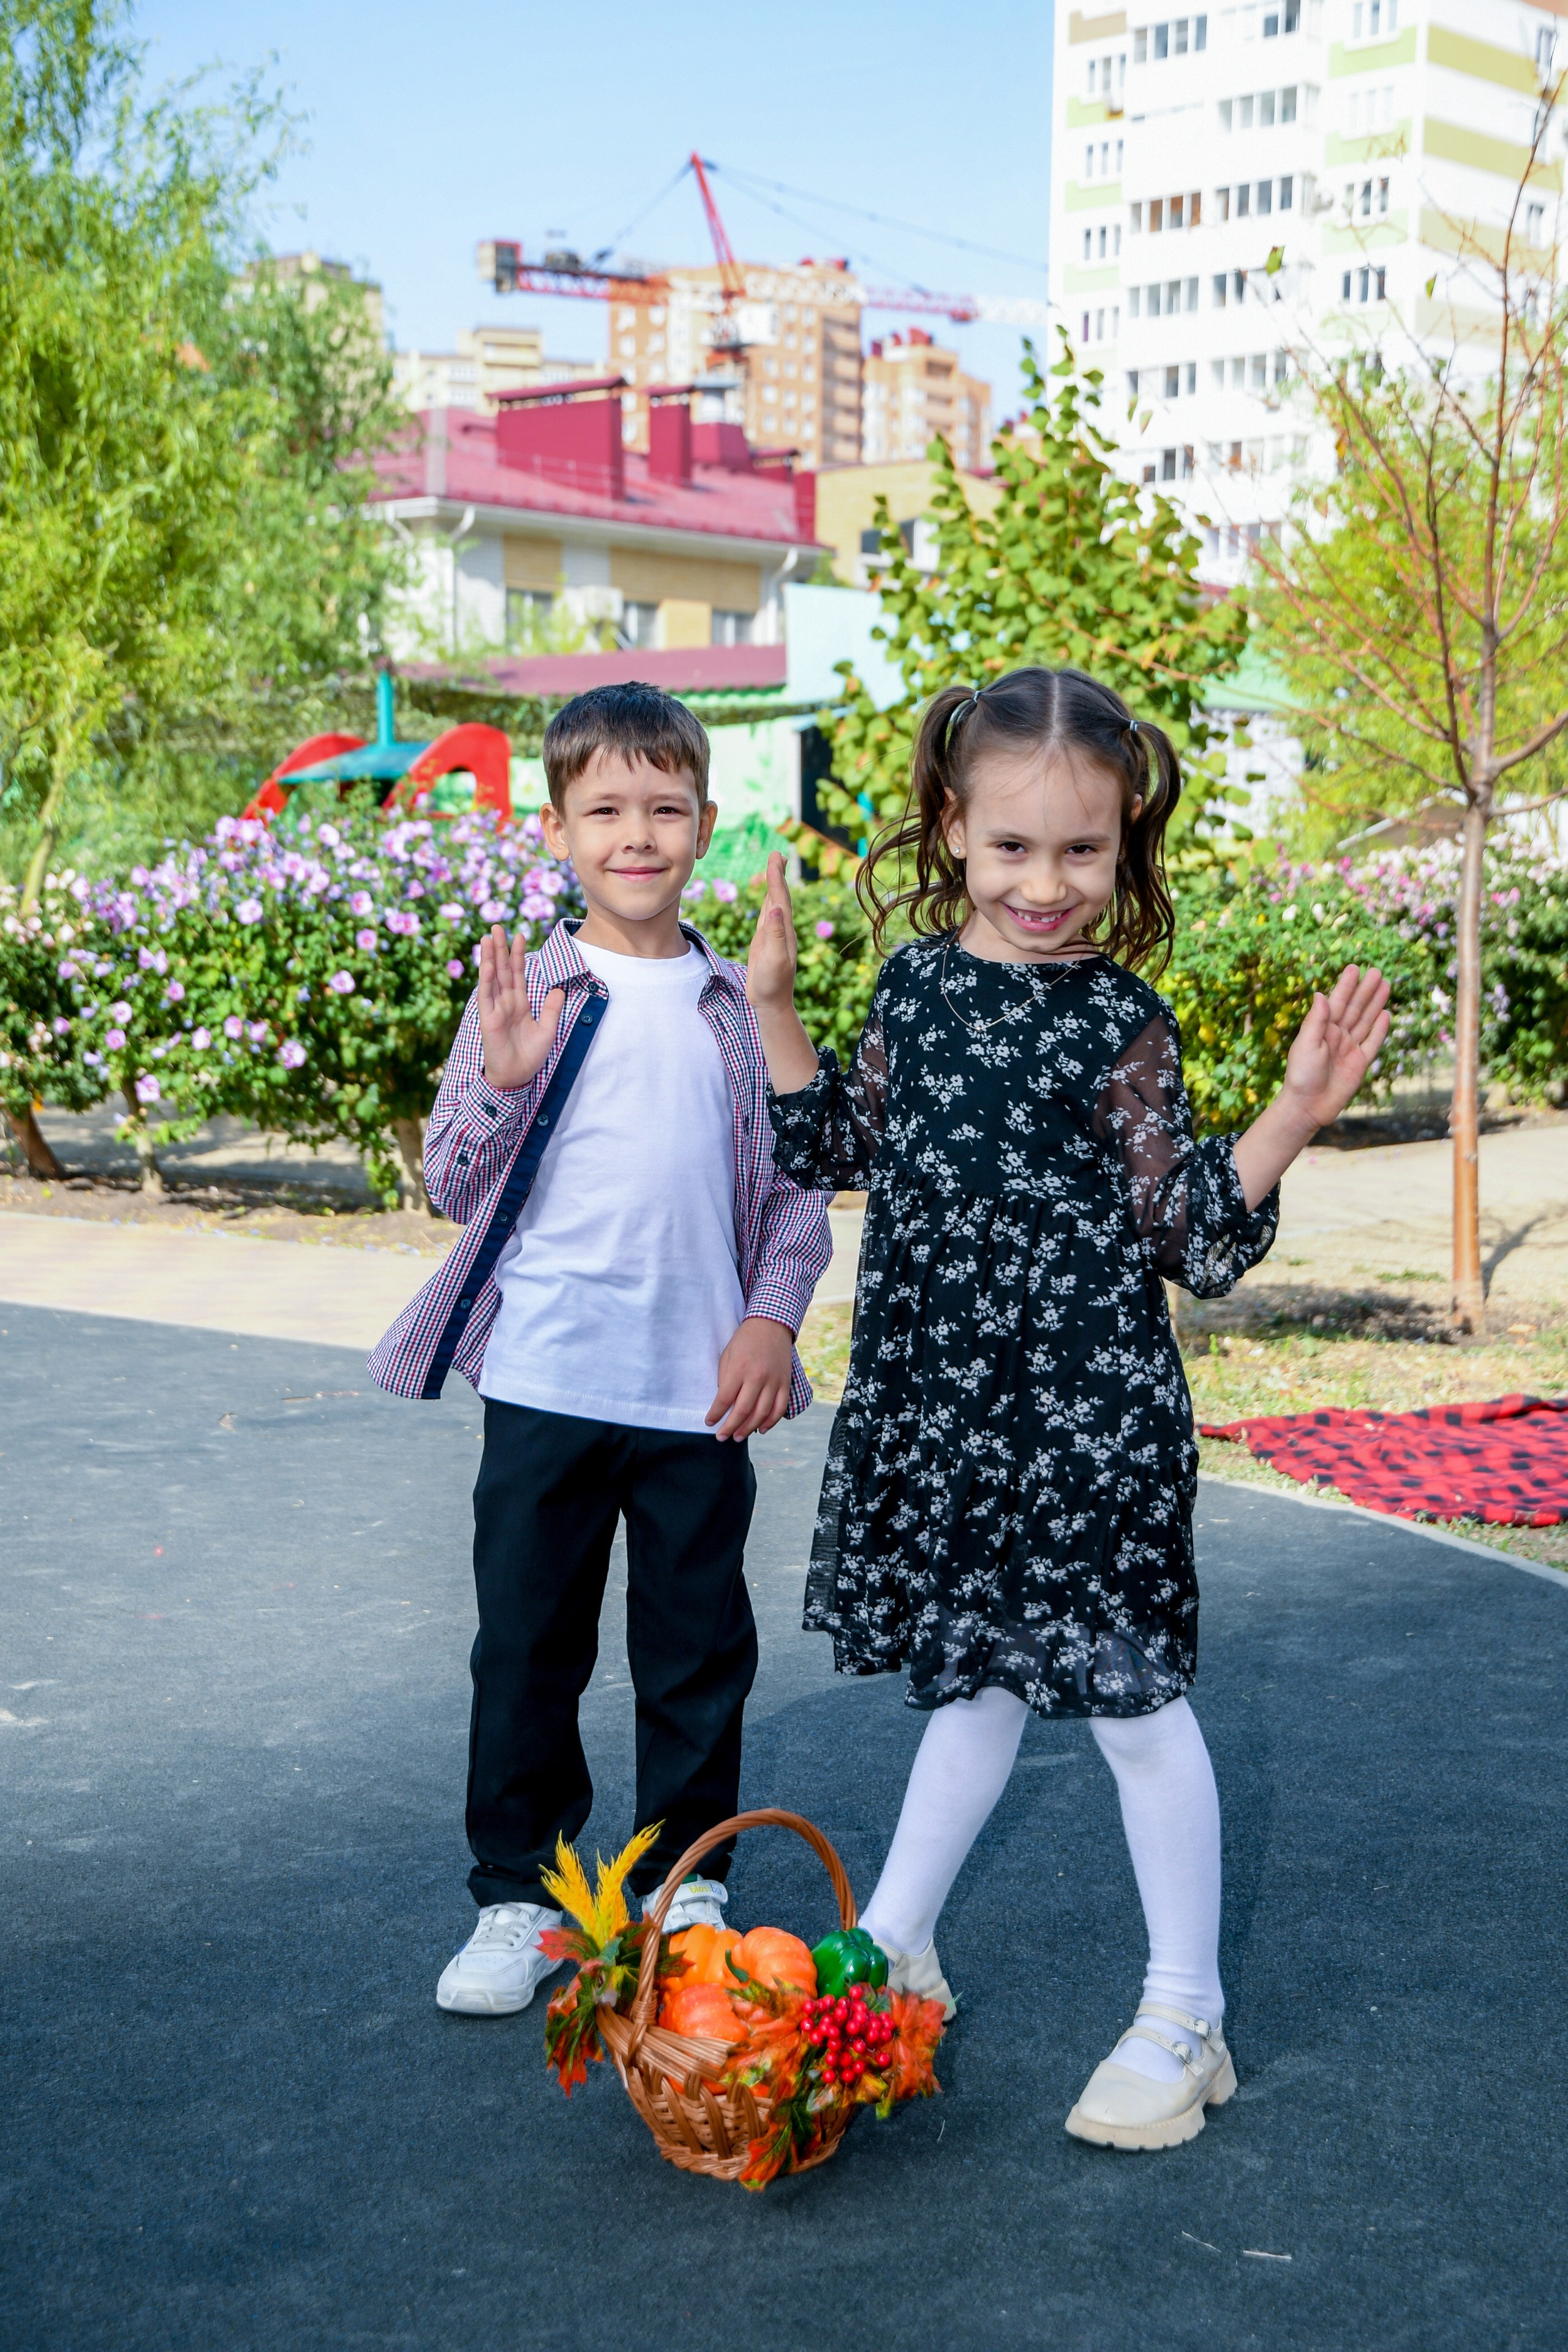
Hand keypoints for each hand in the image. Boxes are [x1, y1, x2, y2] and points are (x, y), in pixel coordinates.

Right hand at [476, 924, 563, 1091]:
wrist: (517, 1077)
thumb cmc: (530, 1056)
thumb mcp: (548, 1029)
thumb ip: (552, 1008)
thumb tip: (559, 988)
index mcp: (520, 1004)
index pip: (518, 974)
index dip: (518, 955)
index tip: (519, 935)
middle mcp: (506, 1002)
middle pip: (503, 970)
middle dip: (500, 948)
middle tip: (497, 927)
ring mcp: (496, 1009)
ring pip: (492, 978)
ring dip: (490, 957)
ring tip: (488, 937)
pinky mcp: (488, 1019)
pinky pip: (487, 996)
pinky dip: (487, 979)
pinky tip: (487, 964)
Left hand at [706, 1316, 793, 1441]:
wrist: (771, 1325)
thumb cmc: (744, 1340)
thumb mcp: (727, 1355)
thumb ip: (724, 1379)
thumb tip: (723, 1403)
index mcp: (739, 1368)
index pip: (724, 1399)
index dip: (715, 1414)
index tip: (709, 1422)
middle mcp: (757, 1377)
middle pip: (742, 1411)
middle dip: (730, 1427)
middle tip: (721, 1437)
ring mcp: (774, 1381)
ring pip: (761, 1413)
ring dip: (748, 1429)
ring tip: (738, 1437)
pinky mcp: (785, 1383)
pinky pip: (779, 1408)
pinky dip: (771, 1422)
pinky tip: (761, 1429)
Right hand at [745, 853, 798, 1014]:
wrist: (771, 1003)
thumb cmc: (773, 985)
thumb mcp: (774, 960)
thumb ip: (776, 935)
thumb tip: (776, 909)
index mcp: (785, 931)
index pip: (780, 898)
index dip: (777, 877)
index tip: (776, 857)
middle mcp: (782, 929)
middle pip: (779, 896)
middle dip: (777, 874)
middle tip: (776, 853)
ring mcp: (774, 935)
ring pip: (775, 904)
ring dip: (774, 885)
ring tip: (775, 868)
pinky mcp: (766, 942)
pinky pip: (768, 917)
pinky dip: (769, 902)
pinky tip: (770, 899)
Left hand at [1281, 963, 1391, 1129]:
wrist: (1308, 1106)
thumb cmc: (1301, 1076)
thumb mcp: (1306, 1045)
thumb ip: (1316, 1020)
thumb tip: (1322, 994)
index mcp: (1321, 1030)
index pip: (1337, 1003)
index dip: (1346, 986)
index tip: (1354, 968)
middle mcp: (1336, 1036)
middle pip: (1354, 1009)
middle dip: (1365, 990)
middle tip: (1377, 971)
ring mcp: (1349, 1049)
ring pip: (1365, 1021)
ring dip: (1375, 1004)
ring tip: (1385, 985)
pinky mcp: (1359, 1064)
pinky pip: (1372, 1043)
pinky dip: (1379, 1030)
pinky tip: (1385, 1014)